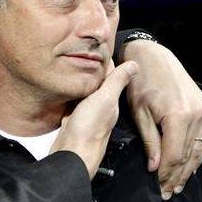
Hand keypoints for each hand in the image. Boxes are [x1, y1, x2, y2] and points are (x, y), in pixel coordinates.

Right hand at [51, 61, 138, 178]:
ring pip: (86, 94)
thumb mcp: (105, 100)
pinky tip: (66, 90)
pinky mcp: (73, 122)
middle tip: (86, 53)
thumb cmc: (88, 129)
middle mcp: (100, 108)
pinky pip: (73, 104)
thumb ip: (117, 82)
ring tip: (75, 66)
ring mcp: (86, 115)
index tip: (102, 47)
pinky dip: (72, 95)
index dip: (107, 62)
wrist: (71, 155)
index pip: (111, 76)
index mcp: (110, 101)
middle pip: (98, 85)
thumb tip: (135, 64)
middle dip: (94, 70)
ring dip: (83, 82)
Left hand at [123, 40, 201, 198]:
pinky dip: (197, 154)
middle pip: (187, 155)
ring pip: (198, 148)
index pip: (173, 154)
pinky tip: (189, 167)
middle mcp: (195, 114)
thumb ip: (149, 140)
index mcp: (177, 116)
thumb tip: (154, 167)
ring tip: (177, 186)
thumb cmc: (140, 83)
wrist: (154, 57)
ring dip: (188, 169)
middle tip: (166, 193)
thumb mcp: (139, 112)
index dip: (165, 173)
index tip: (157, 187)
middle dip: (176, 176)